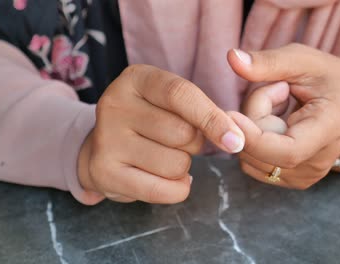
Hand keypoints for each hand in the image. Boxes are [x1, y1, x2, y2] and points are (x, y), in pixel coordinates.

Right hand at [78, 64, 244, 203]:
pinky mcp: (104, 172)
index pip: (181, 95)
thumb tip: (234, 140)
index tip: (236, 140)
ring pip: (176, 164)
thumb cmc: (149, 120)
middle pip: (182, 133)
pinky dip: (177, 188)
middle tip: (177, 141)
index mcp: (136, 79)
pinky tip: (165, 178)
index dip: (213, 119)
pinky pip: (162, 190)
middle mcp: (114, 104)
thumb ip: (201, 111)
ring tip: (162, 157)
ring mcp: (106, 139)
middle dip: (194, 143)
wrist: (103, 146)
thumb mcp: (169, 101)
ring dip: (183, 167)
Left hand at [227, 44, 339, 188]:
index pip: (286, 151)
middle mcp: (316, 163)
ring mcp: (303, 176)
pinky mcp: (289, 179)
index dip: (253, 137)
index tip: (229, 115)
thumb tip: (231, 58)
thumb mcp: (306, 61)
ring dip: (254, 126)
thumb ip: (269, 62)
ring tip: (282, 105)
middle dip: (255, 113)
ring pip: (250, 155)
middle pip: (260, 148)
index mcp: (328, 132)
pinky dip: (255, 140)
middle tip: (279, 87)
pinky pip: (251, 161)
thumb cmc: (332, 81)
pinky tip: (278, 123)